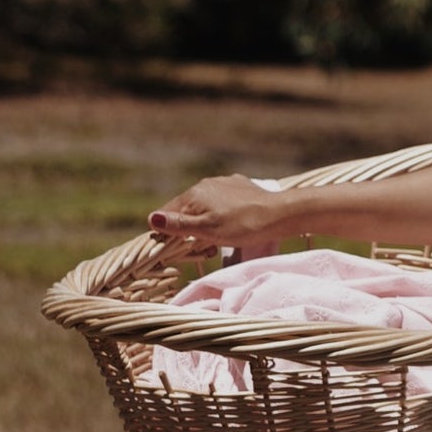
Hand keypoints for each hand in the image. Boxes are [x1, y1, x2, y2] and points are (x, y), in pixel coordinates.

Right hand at [148, 174, 288, 257]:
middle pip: (186, 209)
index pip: (168, 213)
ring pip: (205, 205)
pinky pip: (221, 201)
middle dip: (190, 229)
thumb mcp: (208, 230)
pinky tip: (233, 224)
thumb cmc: (243, 225)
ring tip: (220, 239)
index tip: (179, 248)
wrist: (280, 214)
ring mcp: (223, 183)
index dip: (169, 232)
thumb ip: (179, 225)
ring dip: (206, 222)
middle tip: (206, 248)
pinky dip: (221, 214)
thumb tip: (151, 219)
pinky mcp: (239, 186)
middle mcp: (206, 183)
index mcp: (194, 193)